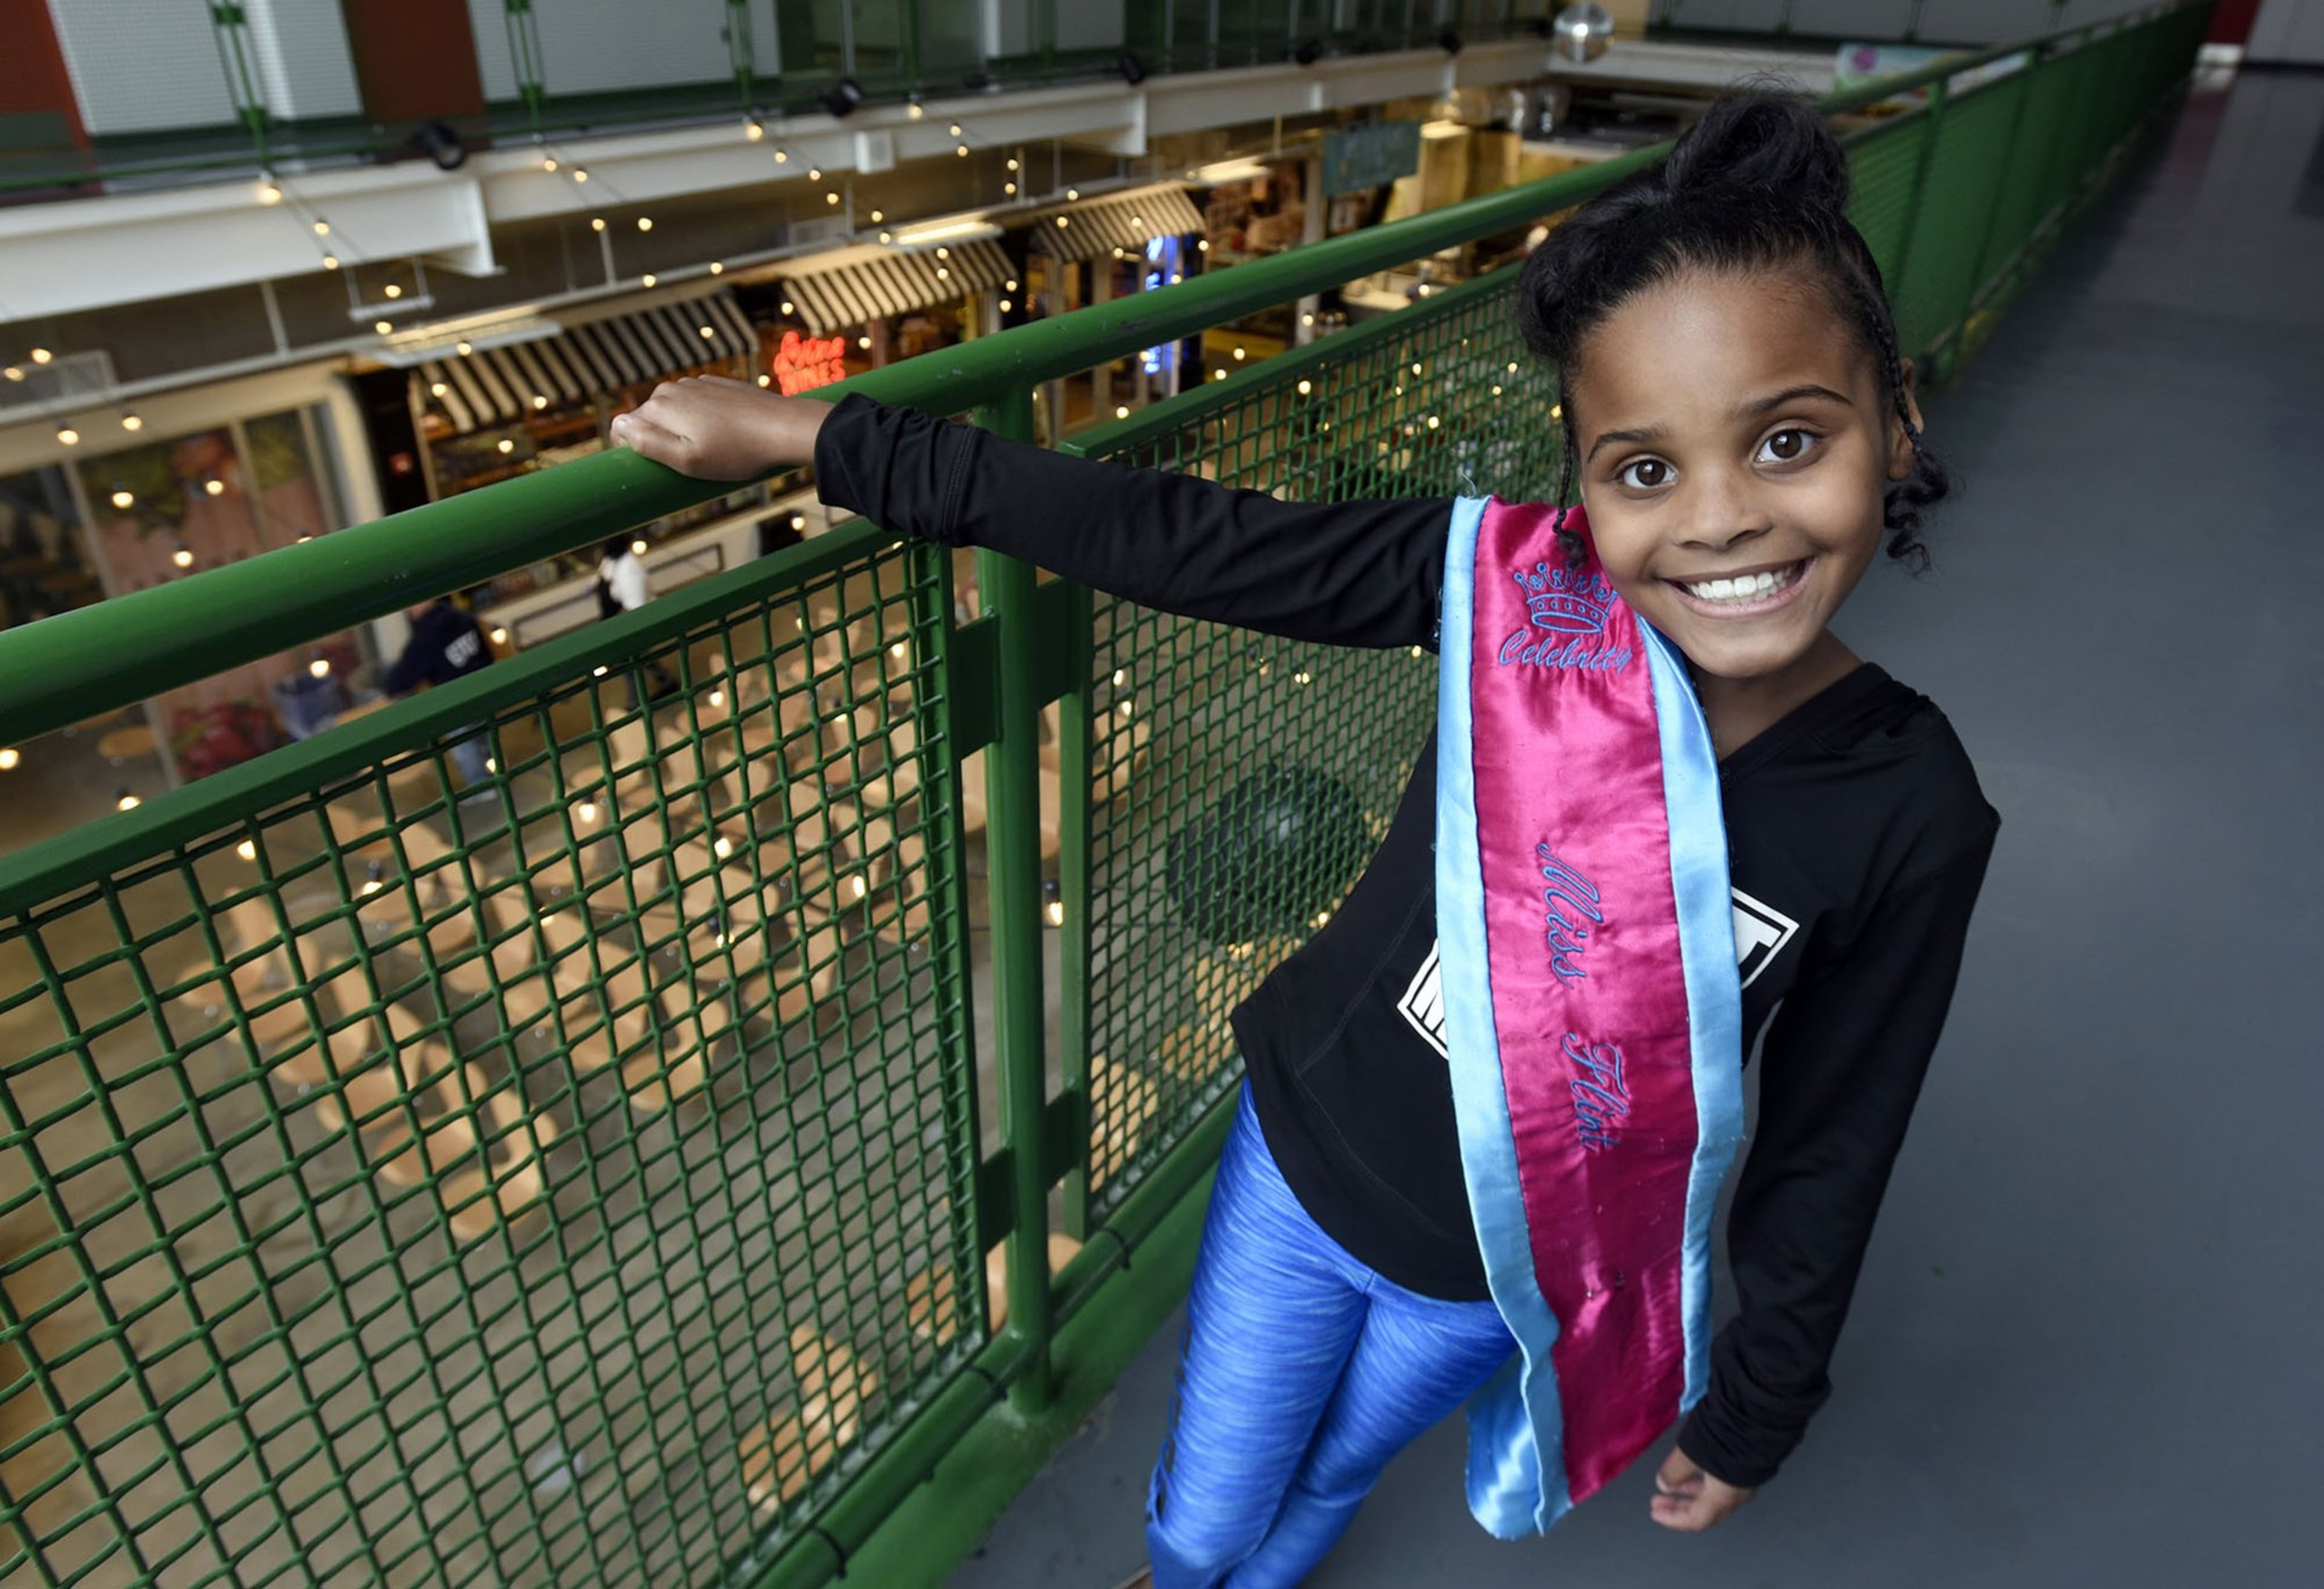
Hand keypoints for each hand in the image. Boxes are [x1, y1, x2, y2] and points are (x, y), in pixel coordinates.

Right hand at [608, 376, 828, 480]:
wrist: (783, 428)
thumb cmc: (737, 451)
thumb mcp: (687, 461)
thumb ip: (648, 444)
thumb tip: (618, 426)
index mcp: (659, 406)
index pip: (623, 428)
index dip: (636, 451)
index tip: (661, 466)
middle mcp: (672, 389)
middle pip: (650, 420)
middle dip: (663, 441)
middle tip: (692, 463)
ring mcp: (695, 384)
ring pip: (674, 413)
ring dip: (684, 432)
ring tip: (713, 450)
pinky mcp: (717, 385)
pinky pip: (697, 406)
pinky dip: (704, 421)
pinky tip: (726, 435)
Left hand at [1650, 1444, 1754, 1532]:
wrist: (1759, 1415)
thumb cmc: (1724, 1437)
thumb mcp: (1690, 1453)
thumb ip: (1675, 1472)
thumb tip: (1664, 1484)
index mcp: (1724, 1497)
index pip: (1697, 1520)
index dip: (1674, 1519)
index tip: (1655, 1512)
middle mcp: (1737, 1494)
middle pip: (1706, 1511)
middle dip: (1680, 1507)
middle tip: (1658, 1501)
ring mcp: (1744, 1480)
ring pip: (1713, 1496)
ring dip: (1689, 1492)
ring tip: (1670, 1485)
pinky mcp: (1746, 1465)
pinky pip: (1719, 1483)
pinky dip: (1701, 1481)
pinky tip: (1690, 1470)